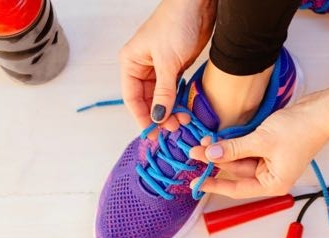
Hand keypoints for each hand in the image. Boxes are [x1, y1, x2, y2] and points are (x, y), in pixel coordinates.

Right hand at [120, 0, 215, 128]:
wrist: (197, 5)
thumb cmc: (176, 24)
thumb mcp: (168, 62)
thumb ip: (163, 92)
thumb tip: (157, 117)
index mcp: (131, 63)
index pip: (132, 98)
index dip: (142, 118)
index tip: (153, 135)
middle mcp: (142, 66)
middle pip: (146, 100)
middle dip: (159, 116)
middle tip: (174, 129)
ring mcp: (159, 67)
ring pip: (161, 97)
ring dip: (170, 111)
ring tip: (182, 121)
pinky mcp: (175, 66)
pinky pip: (173, 90)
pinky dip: (178, 101)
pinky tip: (185, 111)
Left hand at [189, 97, 328, 198]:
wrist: (319, 112)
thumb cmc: (300, 131)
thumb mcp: (261, 140)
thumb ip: (234, 149)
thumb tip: (210, 155)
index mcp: (273, 183)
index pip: (237, 189)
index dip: (215, 185)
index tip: (196, 182)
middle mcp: (271, 176)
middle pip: (236, 172)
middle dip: (216, 162)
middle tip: (194, 152)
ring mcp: (270, 162)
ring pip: (239, 159)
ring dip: (223, 151)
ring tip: (203, 142)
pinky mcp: (269, 148)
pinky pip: (246, 149)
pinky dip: (233, 144)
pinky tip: (218, 139)